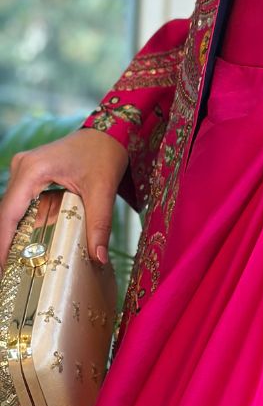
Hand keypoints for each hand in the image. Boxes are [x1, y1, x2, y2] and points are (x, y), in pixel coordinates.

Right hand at [0, 127, 128, 269]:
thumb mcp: (103, 191)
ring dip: (17, 234)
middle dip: (7, 243)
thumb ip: (99, 225)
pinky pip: (23, 202)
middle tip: (9, 272)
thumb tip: (98, 257)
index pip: (9, 213)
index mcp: (33, 170)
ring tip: (19, 262)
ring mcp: (24, 169)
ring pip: (13, 209)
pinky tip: (32, 242)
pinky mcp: (30, 174)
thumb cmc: (104, 155)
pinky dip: (28, 222)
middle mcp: (22, 167)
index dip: (2, 242)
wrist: (108, 133)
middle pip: (6, 213)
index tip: (1, 267)